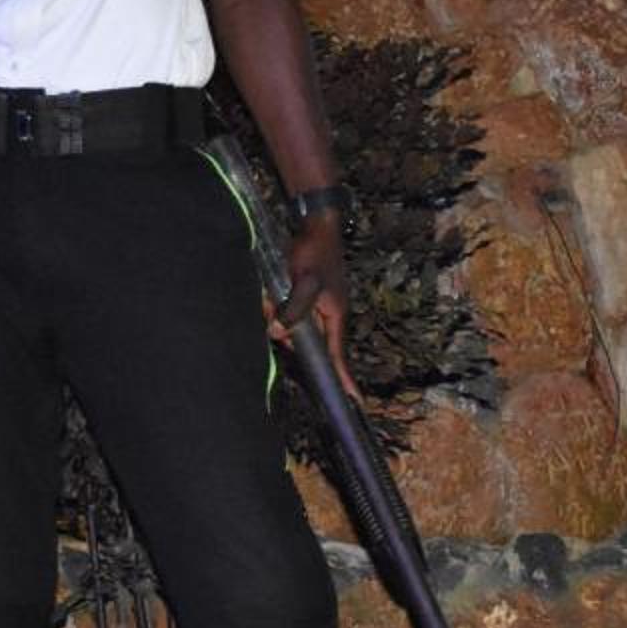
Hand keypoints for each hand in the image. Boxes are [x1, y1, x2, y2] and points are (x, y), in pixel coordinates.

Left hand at [272, 212, 359, 400]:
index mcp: (335, 316)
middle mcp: (329, 315)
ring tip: (272, 294)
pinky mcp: (309, 295)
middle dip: (289, 334)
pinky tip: (272, 292)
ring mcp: (320, 305)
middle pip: (307, 341)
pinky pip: (291, 311)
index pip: (337, 356)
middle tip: (275, 306)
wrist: (316, 224)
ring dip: (280, 315)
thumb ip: (293, 310)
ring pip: (295, 325)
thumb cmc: (313, 253)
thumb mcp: (303, 283)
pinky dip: (279, 305)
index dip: (343, 380)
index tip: (354, 403)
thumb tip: (278, 333)